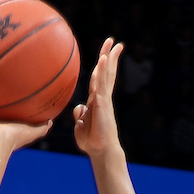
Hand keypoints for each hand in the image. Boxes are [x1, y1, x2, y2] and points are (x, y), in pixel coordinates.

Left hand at [73, 38, 123, 157]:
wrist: (100, 151)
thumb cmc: (91, 142)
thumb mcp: (80, 127)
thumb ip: (80, 116)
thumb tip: (78, 109)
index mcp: (96, 101)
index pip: (100, 80)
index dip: (102, 67)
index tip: (105, 55)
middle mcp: (101, 98)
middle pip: (106, 73)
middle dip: (110, 57)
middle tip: (115, 42)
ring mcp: (103, 99)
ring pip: (106, 75)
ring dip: (108, 58)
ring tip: (114, 44)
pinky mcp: (102, 103)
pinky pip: (101, 84)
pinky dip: (102, 71)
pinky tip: (103, 60)